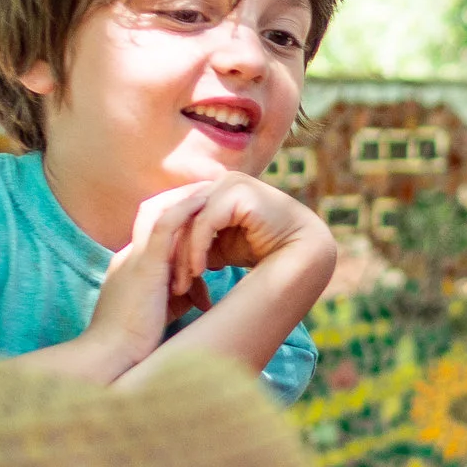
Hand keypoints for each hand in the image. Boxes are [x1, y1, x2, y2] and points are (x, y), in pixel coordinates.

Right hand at [81, 182, 217, 372]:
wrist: (112, 357)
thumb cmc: (137, 343)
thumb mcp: (162, 311)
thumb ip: (180, 295)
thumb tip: (202, 293)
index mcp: (133, 267)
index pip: (157, 233)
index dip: (182, 219)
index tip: (208, 211)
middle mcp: (130, 255)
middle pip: (156, 214)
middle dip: (185, 202)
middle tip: (215, 191)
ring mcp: (135, 257)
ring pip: (160, 211)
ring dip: (188, 198)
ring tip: (216, 188)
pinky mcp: (144, 263)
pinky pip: (165, 223)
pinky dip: (187, 209)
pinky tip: (208, 200)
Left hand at [175, 172, 330, 285]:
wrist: (303, 250)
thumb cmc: (266, 249)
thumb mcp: (222, 246)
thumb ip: (200, 243)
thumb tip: (170, 257)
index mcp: (216, 189)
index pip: (179, 214)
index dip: (168, 245)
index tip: (163, 278)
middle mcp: (220, 182)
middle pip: (181, 216)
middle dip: (171, 253)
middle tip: (168, 285)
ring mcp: (229, 183)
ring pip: (190, 220)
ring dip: (183, 255)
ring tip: (181, 284)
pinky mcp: (237, 190)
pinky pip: (206, 222)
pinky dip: (198, 248)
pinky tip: (199, 271)